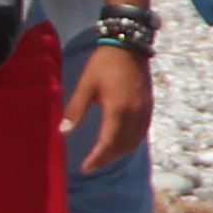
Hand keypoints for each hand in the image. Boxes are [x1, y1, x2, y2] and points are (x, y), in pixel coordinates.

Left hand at [64, 46, 152, 172]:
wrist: (128, 45)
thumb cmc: (103, 64)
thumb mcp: (85, 86)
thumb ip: (75, 111)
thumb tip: (63, 132)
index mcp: (118, 110)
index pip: (108, 143)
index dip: (97, 158)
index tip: (85, 167)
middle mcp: (135, 114)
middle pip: (123, 146)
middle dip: (108, 158)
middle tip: (92, 164)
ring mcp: (144, 111)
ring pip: (135, 141)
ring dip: (120, 152)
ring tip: (105, 156)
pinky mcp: (148, 106)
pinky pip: (142, 132)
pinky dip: (131, 142)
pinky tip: (121, 141)